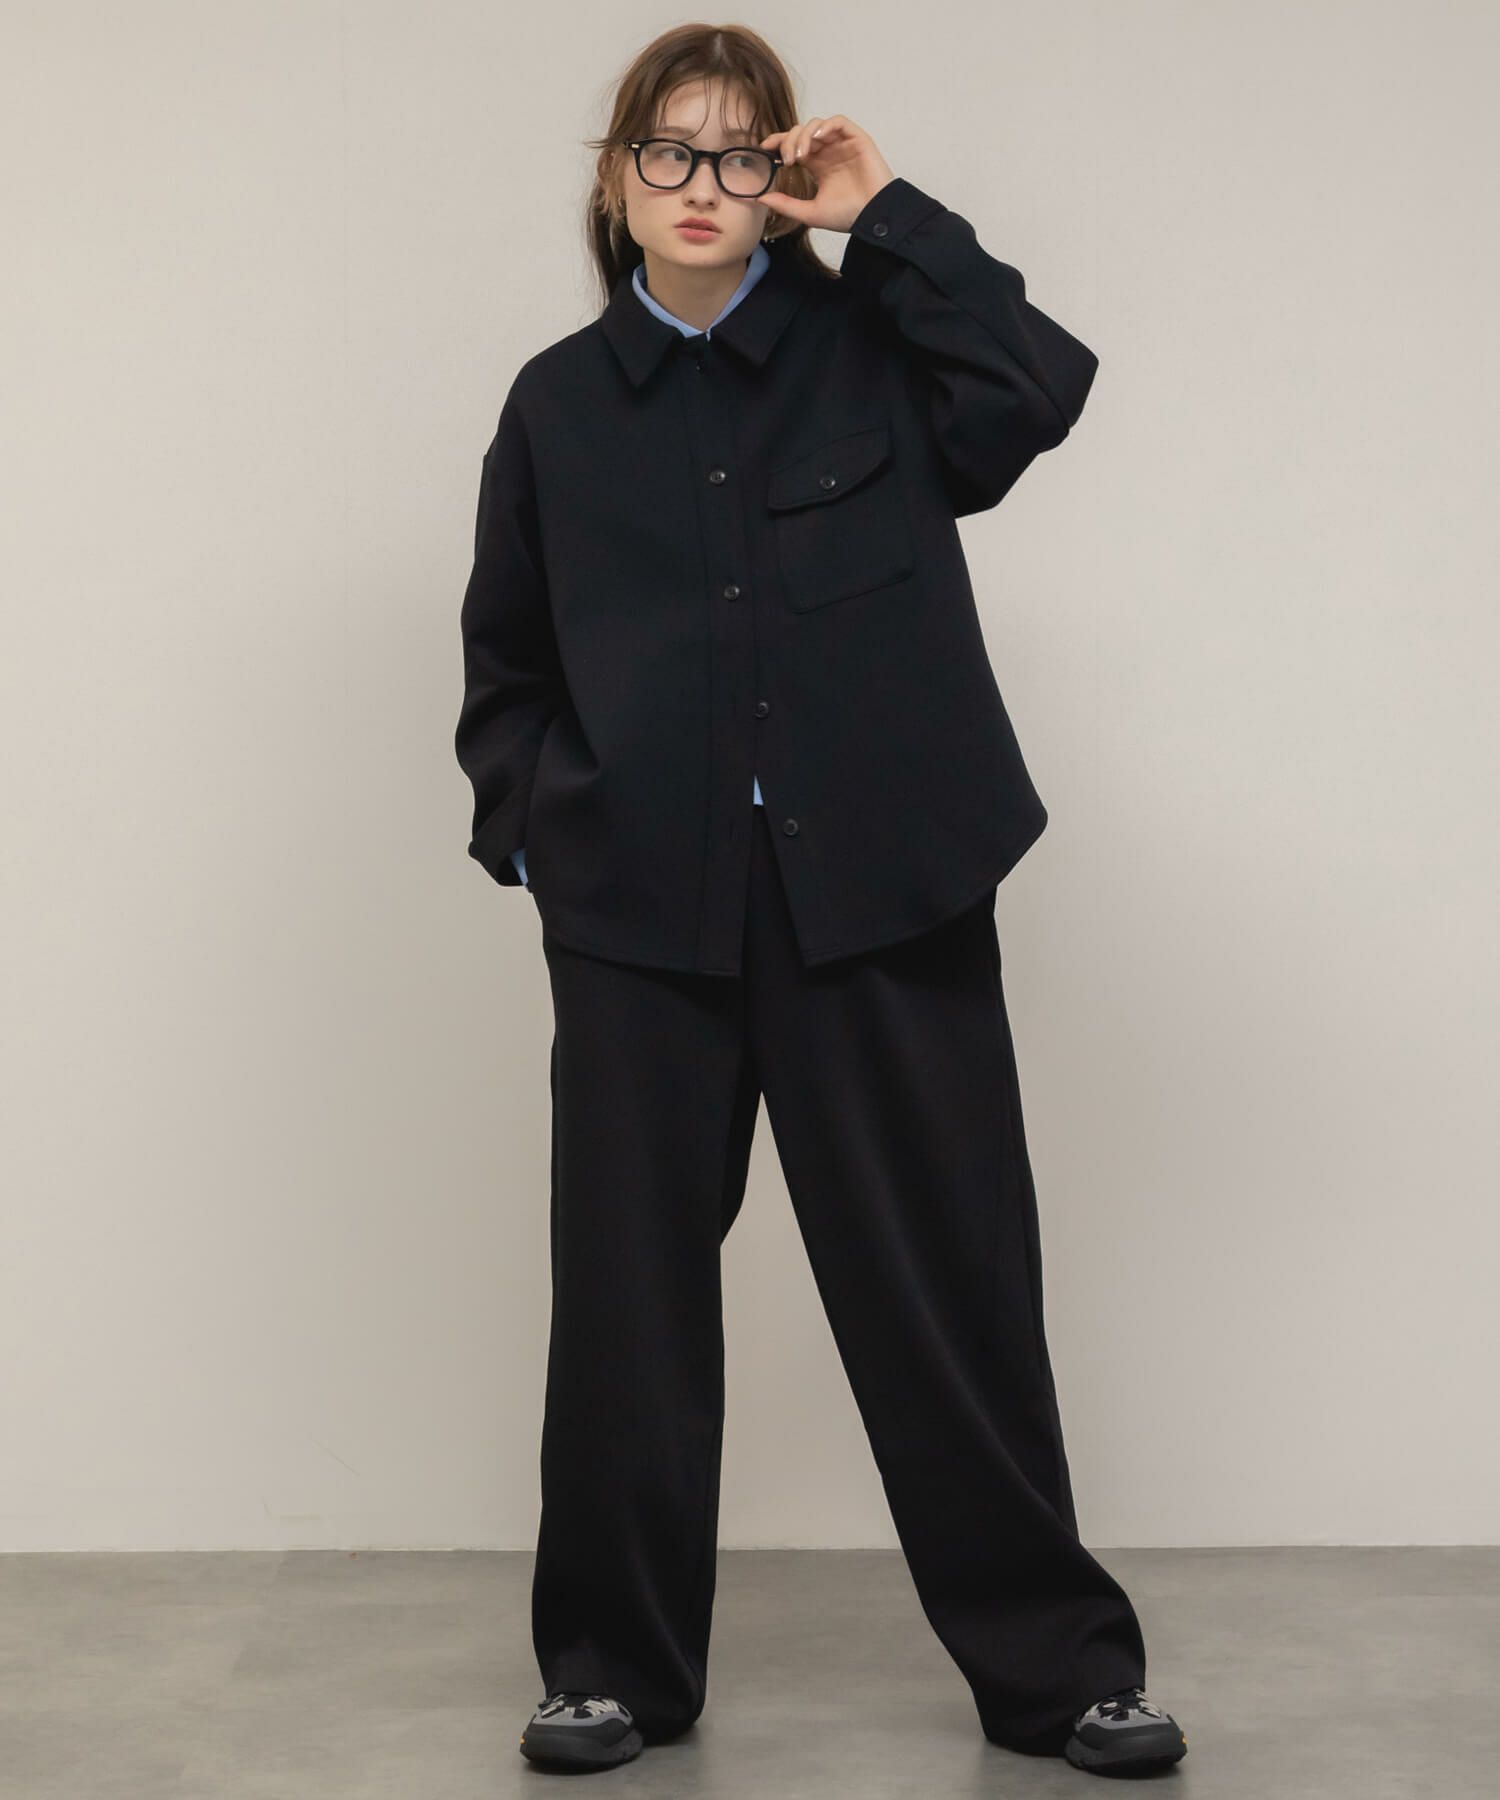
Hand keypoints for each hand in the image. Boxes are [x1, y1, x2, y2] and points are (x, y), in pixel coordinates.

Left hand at [756, 117, 895, 235]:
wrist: (873, 217)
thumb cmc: (847, 216)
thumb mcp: (809, 212)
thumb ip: (785, 204)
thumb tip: (759, 198)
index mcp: (817, 165)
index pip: (793, 145)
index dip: (778, 142)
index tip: (764, 148)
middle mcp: (828, 151)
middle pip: (801, 132)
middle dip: (789, 141)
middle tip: (787, 160)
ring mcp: (842, 144)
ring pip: (816, 124)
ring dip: (804, 135)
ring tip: (801, 155)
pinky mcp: (856, 139)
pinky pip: (838, 121)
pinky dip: (825, 125)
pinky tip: (818, 138)